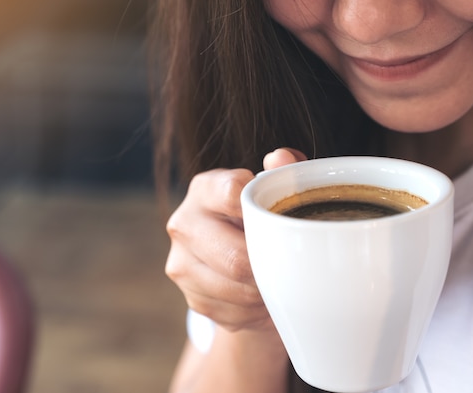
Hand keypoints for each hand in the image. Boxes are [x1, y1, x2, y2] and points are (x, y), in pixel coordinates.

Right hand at [166, 148, 306, 331]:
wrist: (237, 263)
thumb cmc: (261, 217)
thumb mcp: (274, 190)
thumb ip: (282, 171)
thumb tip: (281, 159)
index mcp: (204, 188)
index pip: (233, 193)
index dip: (264, 210)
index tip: (282, 219)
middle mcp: (184, 224)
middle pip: (236, 255)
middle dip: (269, 264)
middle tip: (290, 263)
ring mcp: (182, 264)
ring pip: (238, 289)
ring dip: (265, 289)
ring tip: (279, 279)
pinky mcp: (192, 298)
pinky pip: (234, 313)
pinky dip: (256, 309)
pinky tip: (264, 296)